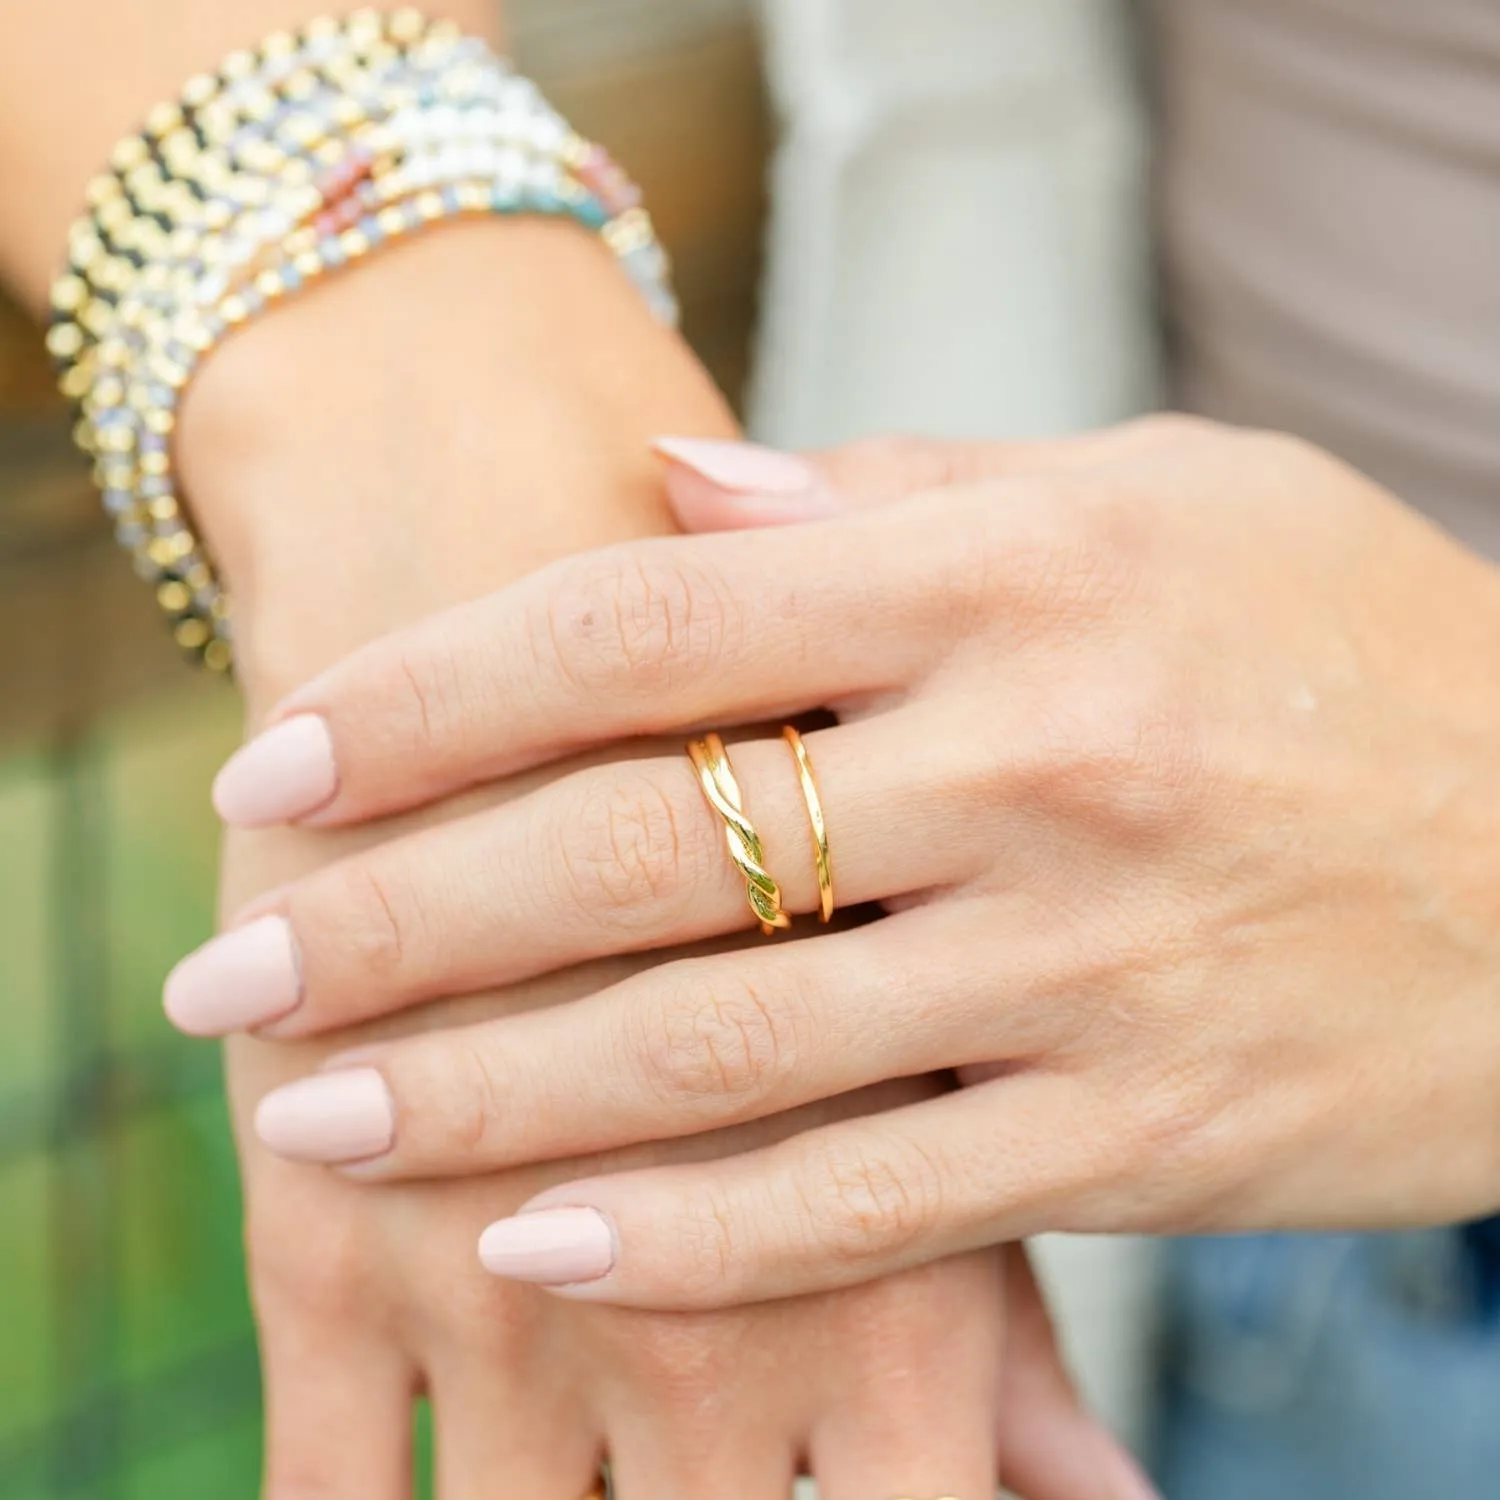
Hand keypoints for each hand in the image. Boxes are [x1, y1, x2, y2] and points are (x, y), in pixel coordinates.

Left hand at [173, 227, 1151, 1498]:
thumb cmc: (1355, 644)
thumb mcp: (1154, 498)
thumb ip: (900, 492)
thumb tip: (674, 492)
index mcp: (1004, 580)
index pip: (637, 629)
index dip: (427, 696)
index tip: (279, 766)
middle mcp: (1025, 765)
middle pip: (632, 848)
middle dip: (398, 917)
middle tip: (229, 980)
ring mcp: (1079, 961)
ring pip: (717, 1045)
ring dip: (490, 1091)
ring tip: (321, 1124)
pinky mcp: (1135, 1130)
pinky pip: (865, 1201)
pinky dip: (685, 1235)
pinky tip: (532, 1243)